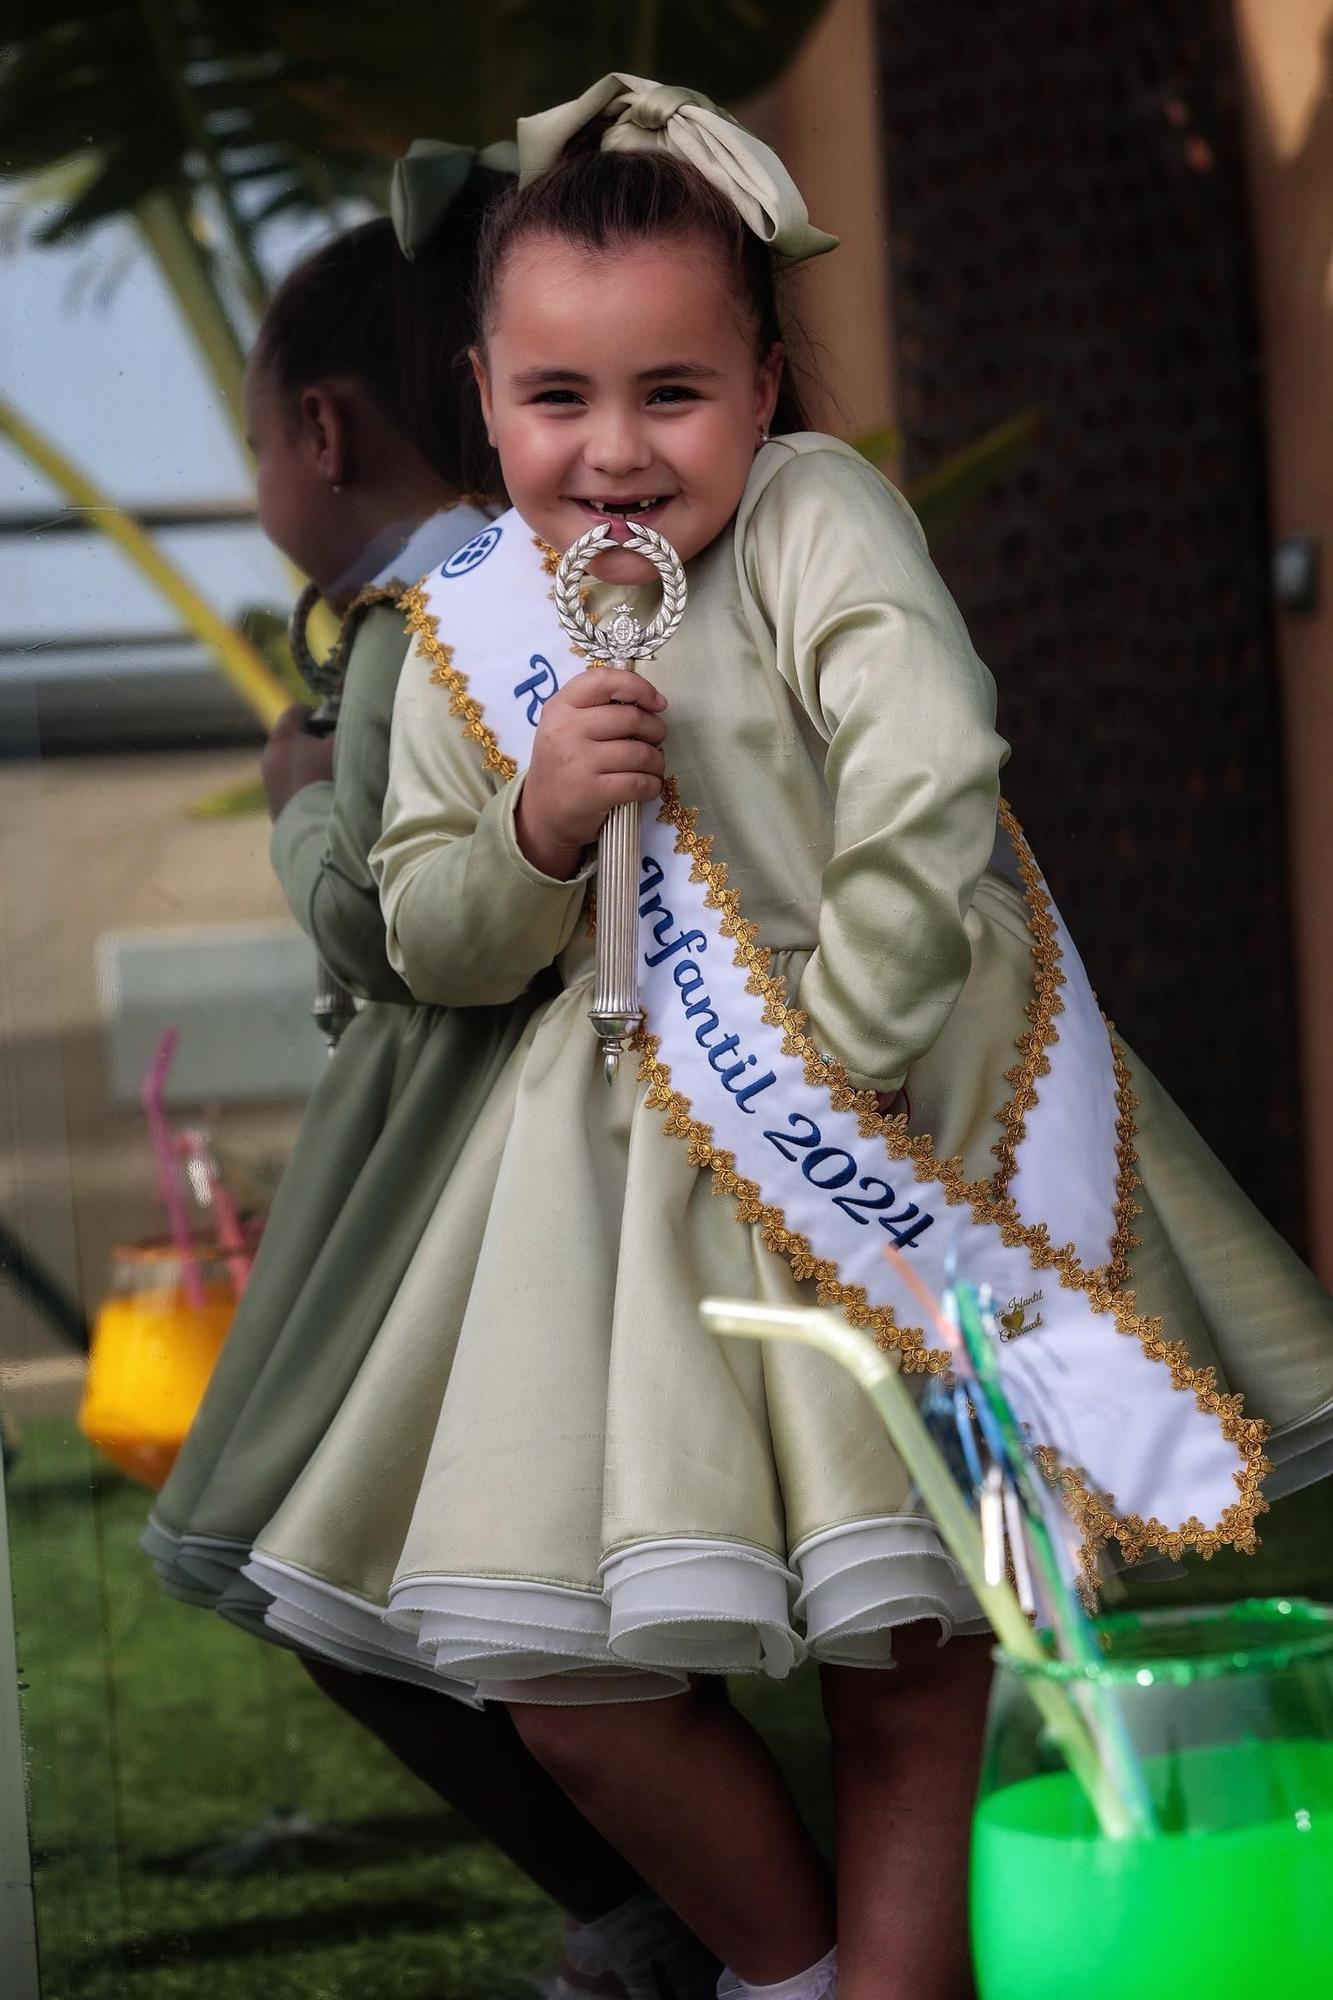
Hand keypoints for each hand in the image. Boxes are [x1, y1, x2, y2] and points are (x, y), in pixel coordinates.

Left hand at [260, 704, 334, 820]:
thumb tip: (340, 728)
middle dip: (309, 739)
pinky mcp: (272, 799)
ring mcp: (268, 779)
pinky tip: (317, 791)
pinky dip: (300, 781)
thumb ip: (340, 732)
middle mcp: (269, 754)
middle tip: (330, 745)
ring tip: (326, 771)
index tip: (328, 718)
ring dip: (304, 762)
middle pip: (289, 737)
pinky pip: (287, 782)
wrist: (310, 824)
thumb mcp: (339, 748)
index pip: (294, 711)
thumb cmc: (325, 778)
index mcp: (283, 736)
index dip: (313, 710)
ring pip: (287, 761)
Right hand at [515, 670, 667, 878]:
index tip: (657, 703)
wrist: (541, 815)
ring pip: (640, 753)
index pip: (604, 680)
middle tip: (656, 741)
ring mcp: (578, 761)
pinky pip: (639, 783)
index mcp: (560, 707)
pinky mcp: (592, 792)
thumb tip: (649, 702)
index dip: (639, 688)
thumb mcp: (565, 727)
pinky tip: (649, 786)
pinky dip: (653, 785)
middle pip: (631, 718)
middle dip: (655, 730)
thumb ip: (596, 708)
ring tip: (653, 766)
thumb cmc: (563, 766)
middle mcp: (566, 730)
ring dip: (657, 761)